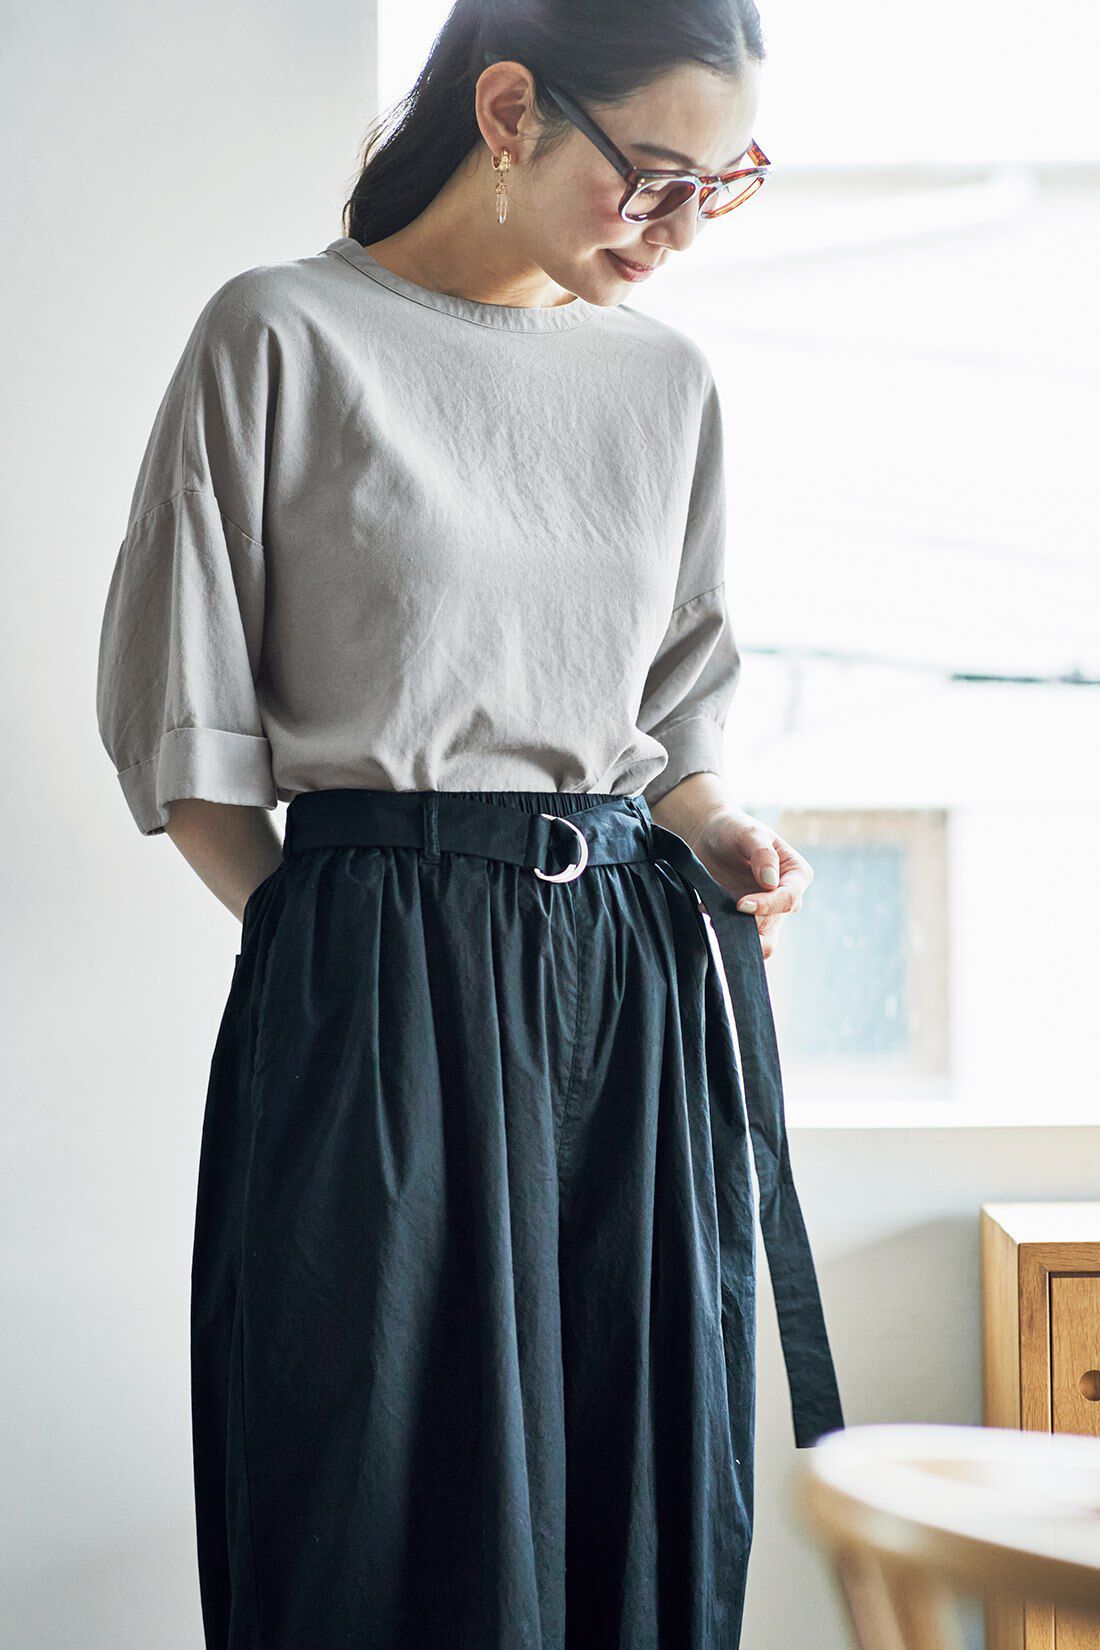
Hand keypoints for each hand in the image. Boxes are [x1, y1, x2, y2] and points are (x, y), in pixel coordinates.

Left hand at [686, 806, 812, 960]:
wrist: (707, 837)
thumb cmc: (733, 829)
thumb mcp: (748, 832)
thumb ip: (762, 852)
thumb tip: (771, 882)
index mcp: (796, 874)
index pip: (789, 898)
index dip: (767, 905)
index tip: (740, 904)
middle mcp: (784, 897)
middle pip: (776, 923)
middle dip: (754, 928)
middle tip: (729, 921)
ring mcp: (765, 912)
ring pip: (764, 942)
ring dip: (743, 940)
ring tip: (720, 927)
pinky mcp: (744, 921)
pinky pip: (741, 939)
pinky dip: (727, 935)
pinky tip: (707, 914)